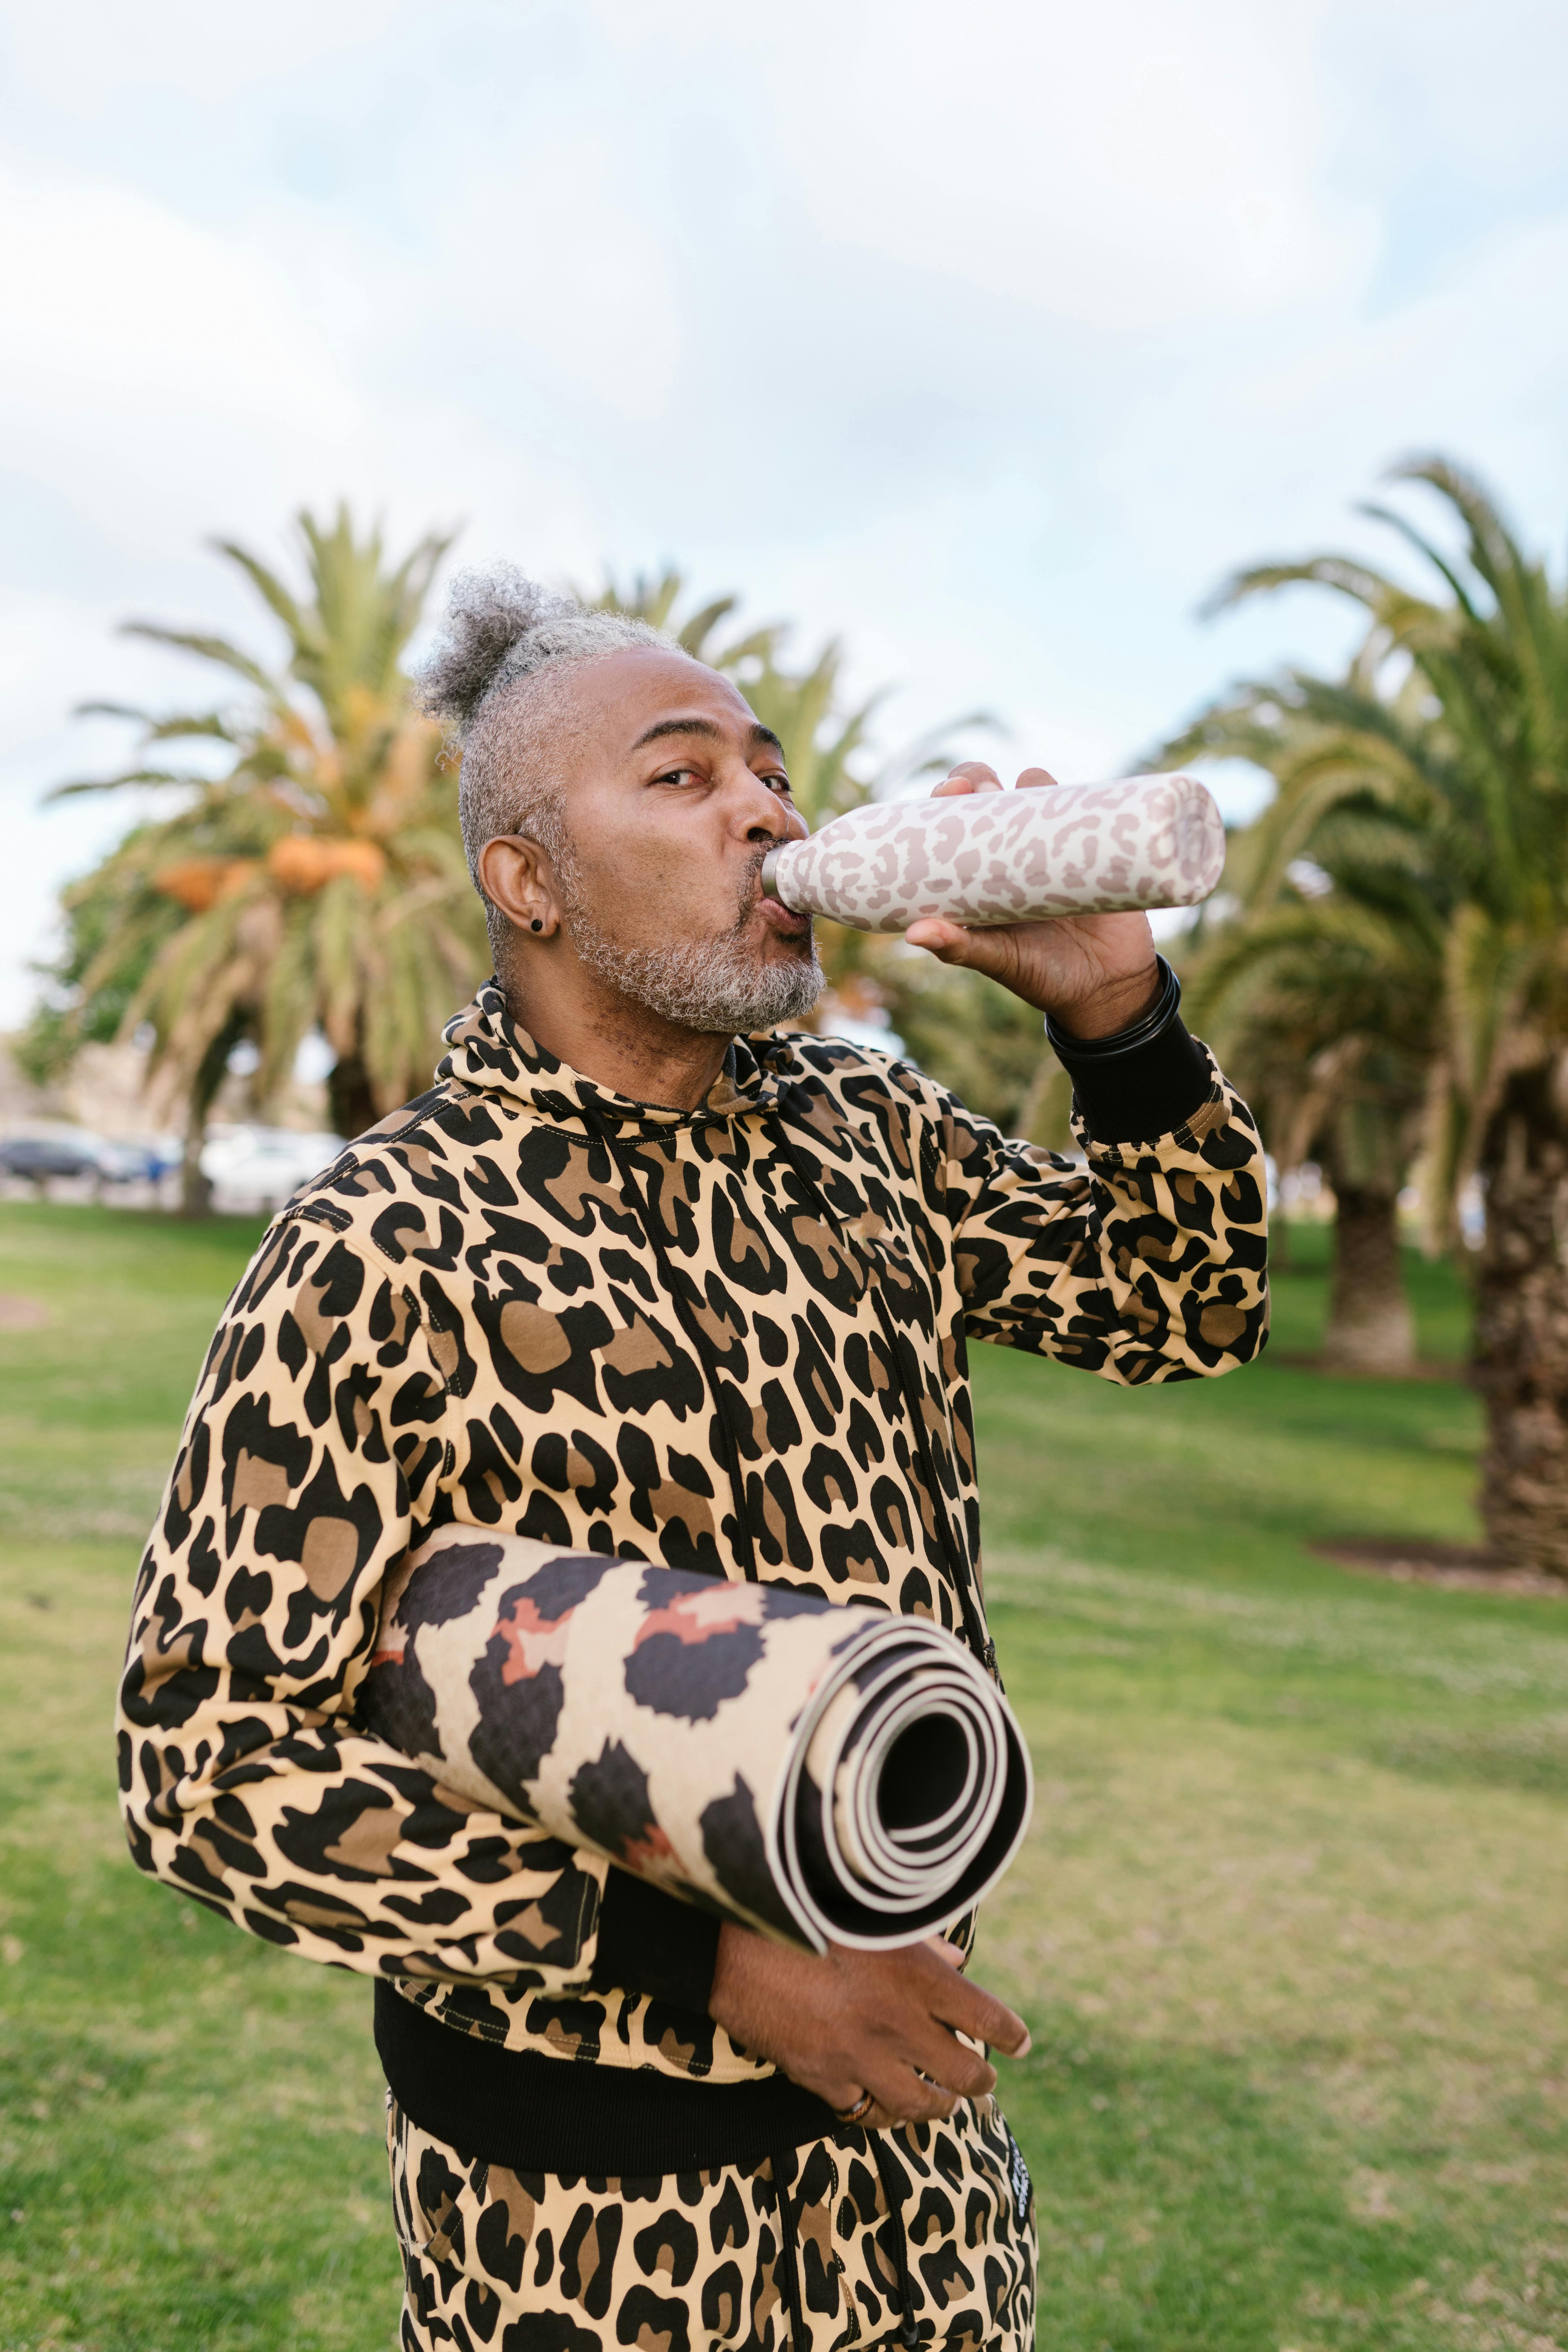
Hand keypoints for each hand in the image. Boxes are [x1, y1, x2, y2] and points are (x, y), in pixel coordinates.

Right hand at [709, 1924, 1029, 2128]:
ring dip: (937, 2105)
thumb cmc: (805, 1915)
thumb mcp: (873, 1919)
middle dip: (981, 2080)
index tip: (1022, 2043)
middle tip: (982, 2079)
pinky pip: (866, 2112)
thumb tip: (955, 1962)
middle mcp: (899, 2023)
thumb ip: (921, 1943)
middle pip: (966, 2074)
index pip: (989, 2017)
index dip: (1012, 2035)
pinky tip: (883, 2104)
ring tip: (941, 2101)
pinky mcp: (825, 2080)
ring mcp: (862, 2059)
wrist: (735, 1947)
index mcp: (918, 1976)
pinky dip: (880, 2111)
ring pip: (921, 2106)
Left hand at [904, 762, 1159, 1037]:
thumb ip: (959, 948)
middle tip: (982, 787)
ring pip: (1034, 793)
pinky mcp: (1092, 849)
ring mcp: (1051, 847)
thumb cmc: (1043, 977)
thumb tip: (913, 934)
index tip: (948, 791)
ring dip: (1028, 781)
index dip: (944, 801)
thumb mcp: (999, 961)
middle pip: (987, 798)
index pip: (952, 826)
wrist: (1108, 989)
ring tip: (1025, 789)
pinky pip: (1085, 812)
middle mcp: (1011, 854)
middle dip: (978, 779)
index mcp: (978, 876)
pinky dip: (1079, 798)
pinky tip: (1073, 795)